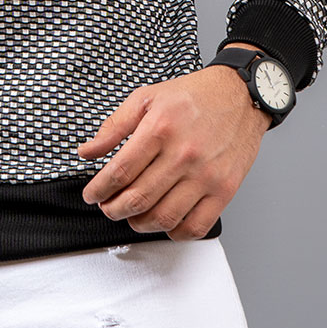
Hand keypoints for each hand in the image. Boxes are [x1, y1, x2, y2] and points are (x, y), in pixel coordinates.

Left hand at [76, 46, 270, 240]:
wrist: (240, 95)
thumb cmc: (193, 95)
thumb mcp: (146, 97)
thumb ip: (114, 126)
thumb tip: (86, 152)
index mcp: (160, 128)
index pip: (120, 171)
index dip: (99, 189)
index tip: (91, 195)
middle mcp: (183, 154)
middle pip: (139, 198)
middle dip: (114, 209)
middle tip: (108, 207)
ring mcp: (206, 175)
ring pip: (164, 217)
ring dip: (139, 223)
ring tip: (131, 215)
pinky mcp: (225, 190)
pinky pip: (196, 226)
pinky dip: (174, 232)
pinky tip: (164, 221)